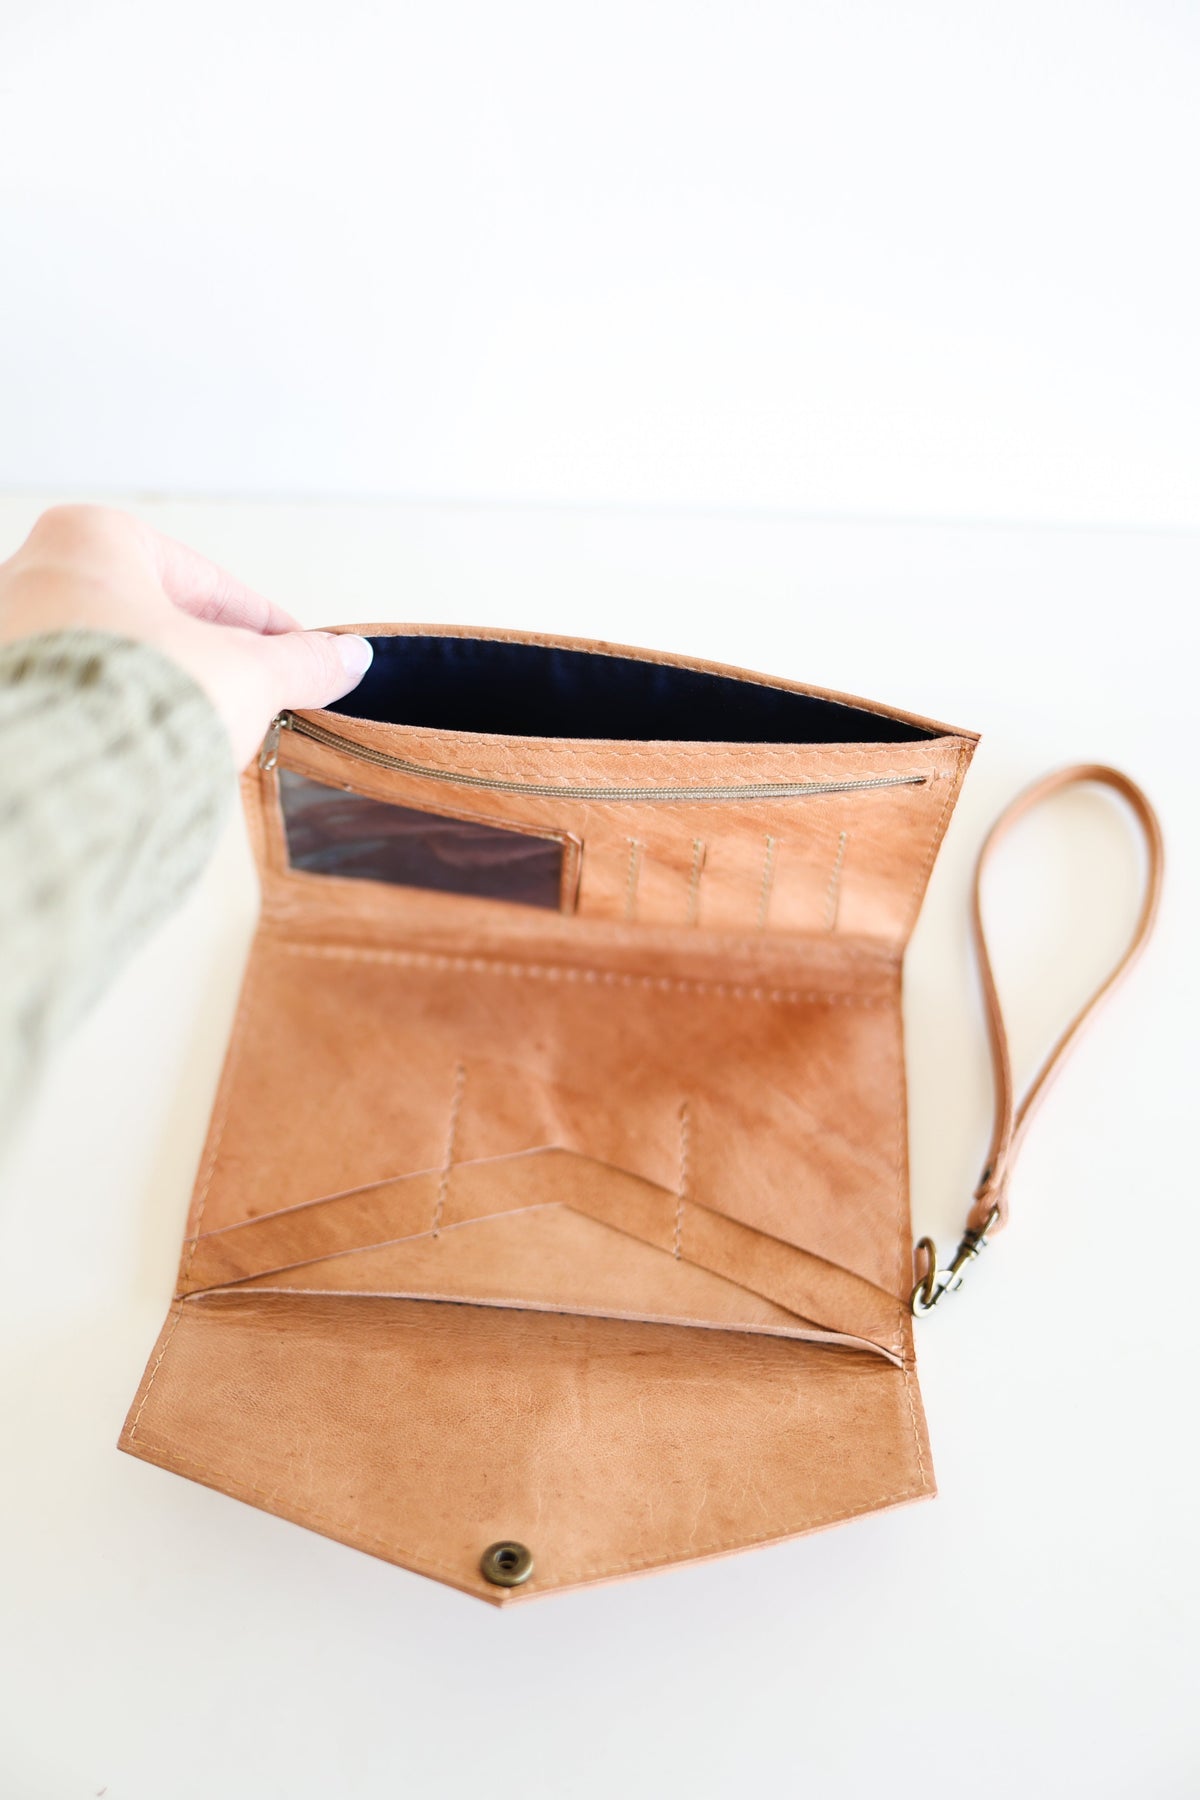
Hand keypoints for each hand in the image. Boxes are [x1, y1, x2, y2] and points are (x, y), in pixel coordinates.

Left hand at [0, 505, 372, 765]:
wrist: (59, 777)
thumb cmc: (133, 700)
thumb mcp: (245, 674)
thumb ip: (298, 663)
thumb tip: (344, 660)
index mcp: (88, 537)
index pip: (201, 580)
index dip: (260, 623)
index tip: (293, 652)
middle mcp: (27, 572)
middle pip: (147, 616)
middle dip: (202, 656)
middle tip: (250, 695)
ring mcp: (5, 635)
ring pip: (106, 658)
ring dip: (158, 689)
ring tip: (202, 731)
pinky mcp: (1, 694)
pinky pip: (68, 698)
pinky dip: (111, 718)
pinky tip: (145, 751)